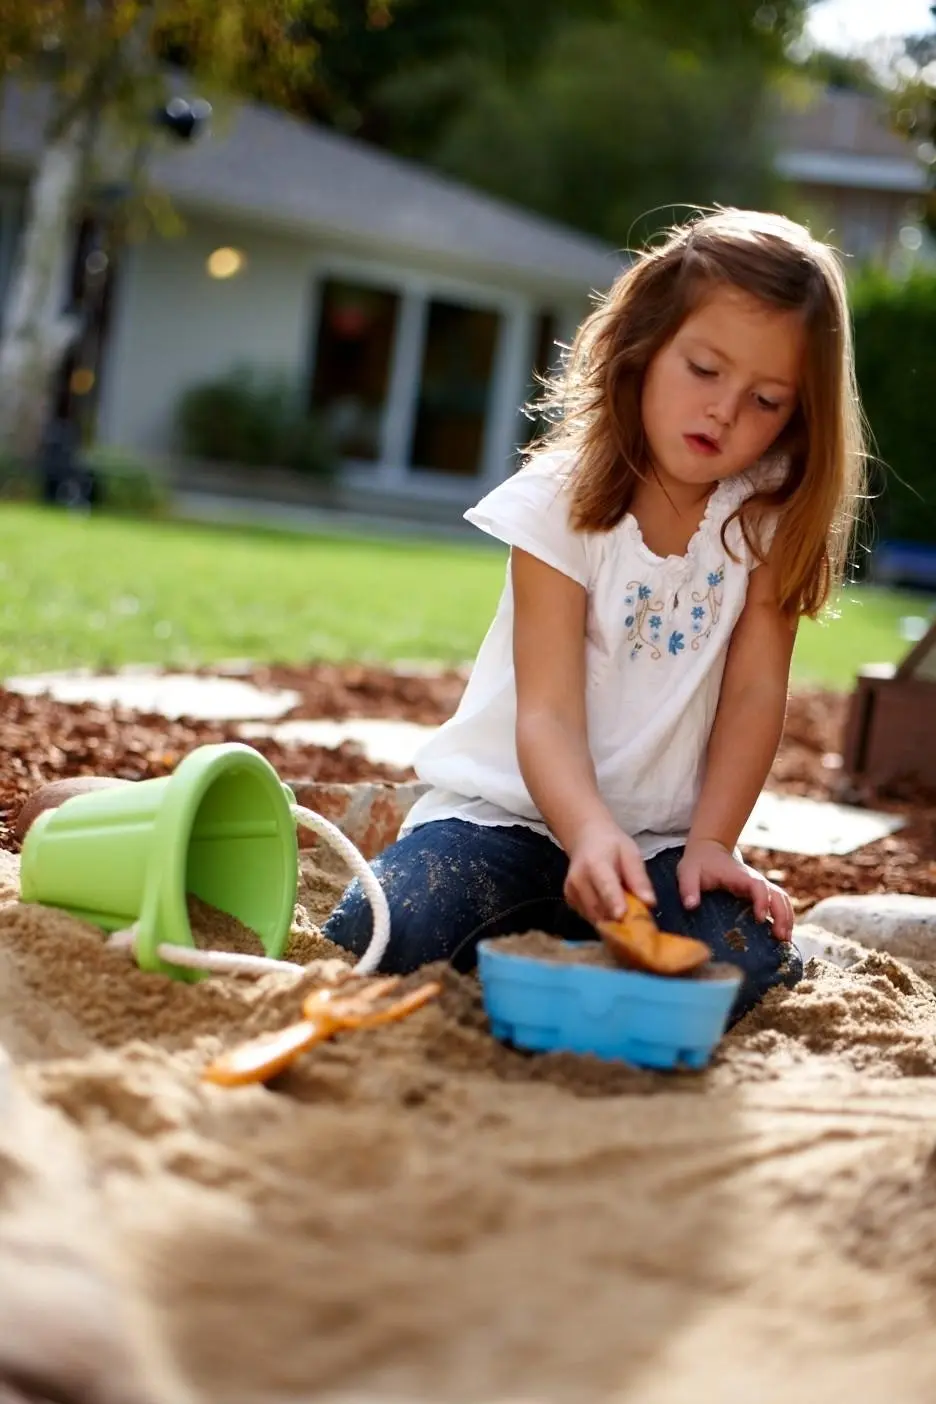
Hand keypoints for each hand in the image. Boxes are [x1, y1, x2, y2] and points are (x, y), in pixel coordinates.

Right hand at [564, 819, 656, 926]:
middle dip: (621, 919)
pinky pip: (591, 917)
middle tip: (639, 920)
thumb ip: (639, 878)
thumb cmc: (612, 845)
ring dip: (613, 921)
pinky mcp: (570, 901)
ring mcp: (571, 892)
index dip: (615, 903)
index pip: (605, 887)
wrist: (585, 838)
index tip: (623, 916)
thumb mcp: (631, 854)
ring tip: (625, 909)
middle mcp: (578, 880)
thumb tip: (650, 903)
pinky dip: (604, 917)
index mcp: (595, 864)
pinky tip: (610, 905)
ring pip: (596, 918)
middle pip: (600, 909)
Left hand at [677, 838, 793, 941]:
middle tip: (781, 937)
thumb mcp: (687, 872)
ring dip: (787, 918)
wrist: (708, 850)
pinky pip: (777, 903)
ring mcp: (758, 886)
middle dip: (782, 915)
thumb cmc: (698, 862)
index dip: (762, 901)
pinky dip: (784, 917)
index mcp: (739, 875)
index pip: (758, 886)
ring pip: (781, 899)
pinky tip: (782, 934)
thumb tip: (691, 906)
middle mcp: (754, 880)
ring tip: (785, 940)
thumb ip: (688, 888)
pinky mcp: (758, 893)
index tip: (760, 918)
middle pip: (777, 894)